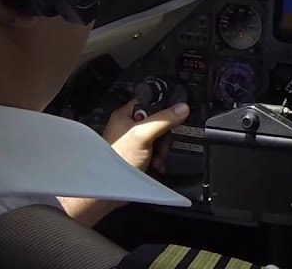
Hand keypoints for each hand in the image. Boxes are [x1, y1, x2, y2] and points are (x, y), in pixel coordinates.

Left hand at [60, 100, 188, 225]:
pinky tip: (157, 164)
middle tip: (162, 144)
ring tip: (158, 158)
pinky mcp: (137, 155)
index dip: (163, 108)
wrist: (110, 190)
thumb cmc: (116, 162)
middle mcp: (128, 126)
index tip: (173, 117)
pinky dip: (159, 158)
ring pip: (158, 137)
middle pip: (158, 121)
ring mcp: (133, 142)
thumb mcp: (143, 135)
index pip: (150, 101)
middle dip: (165, 135)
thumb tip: (181, 108)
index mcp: (125, 115)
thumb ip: (163, 119)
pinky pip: (155, 151)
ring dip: (163, 149)